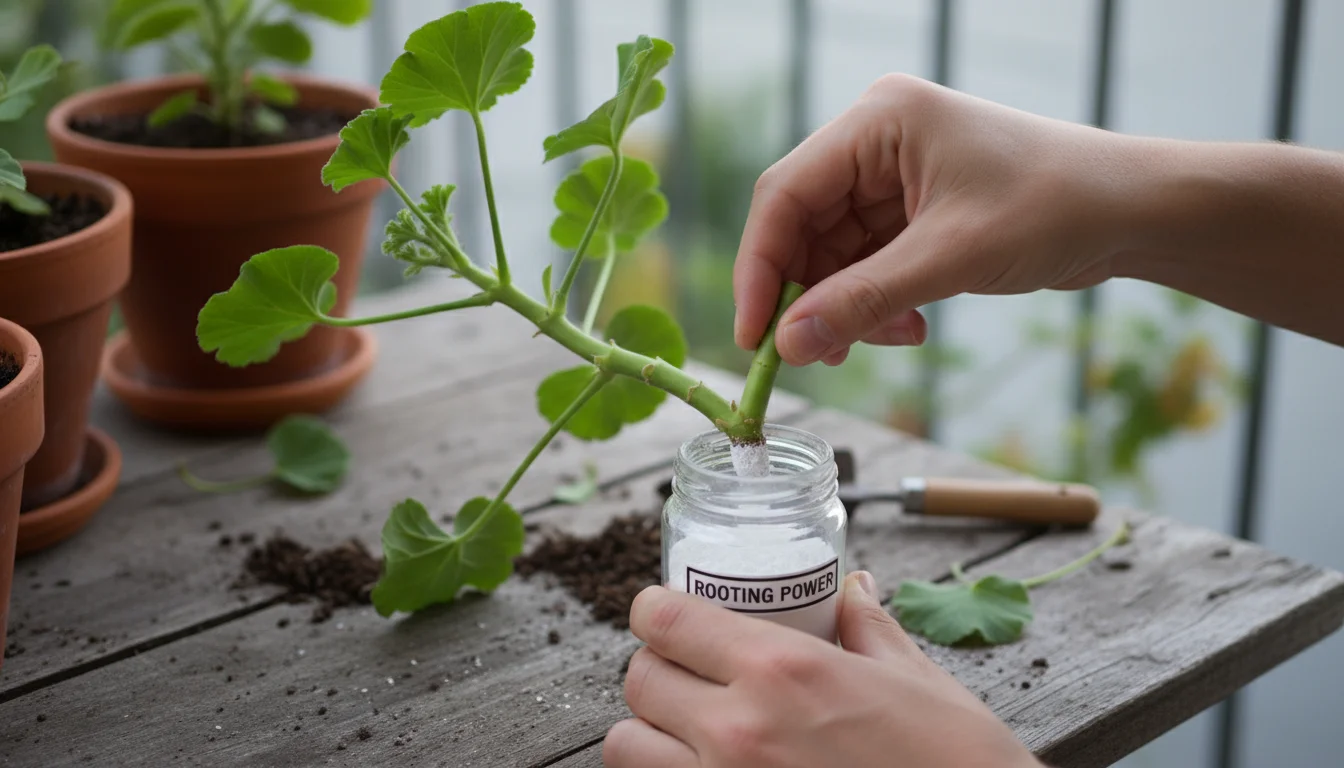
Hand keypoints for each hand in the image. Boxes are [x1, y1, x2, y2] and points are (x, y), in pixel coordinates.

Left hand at [603, 572, 1041, 767]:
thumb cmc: (954, 761)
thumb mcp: (914, 680)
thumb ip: (866, 625)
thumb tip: (852, 585)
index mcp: (782, 671)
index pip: (663, 620)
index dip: (655, 609)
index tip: (666, 612)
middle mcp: (739, 730)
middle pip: (638, 680)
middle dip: (659, 669)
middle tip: (691, 673)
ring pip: (626, 747)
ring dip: (650, 732)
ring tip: (688, 731)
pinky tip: (707, 767)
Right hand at [734, 73, 1134, 365]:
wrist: (1133, 212)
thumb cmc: (1056, 206)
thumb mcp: (950, 259)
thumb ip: (862, 302)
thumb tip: (788, 347)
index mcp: (877, 121)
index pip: (785, 194)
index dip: (760, 267)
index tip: (753, 335)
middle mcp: (875, 141)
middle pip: (802, 227)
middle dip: (807, 295)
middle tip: (809, 354)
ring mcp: (893, 176)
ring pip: (832, 254)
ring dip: (846, 307)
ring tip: (880, 340)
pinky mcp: (912, 210)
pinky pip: (866, 264)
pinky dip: (875, 303)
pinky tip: (909, 326)